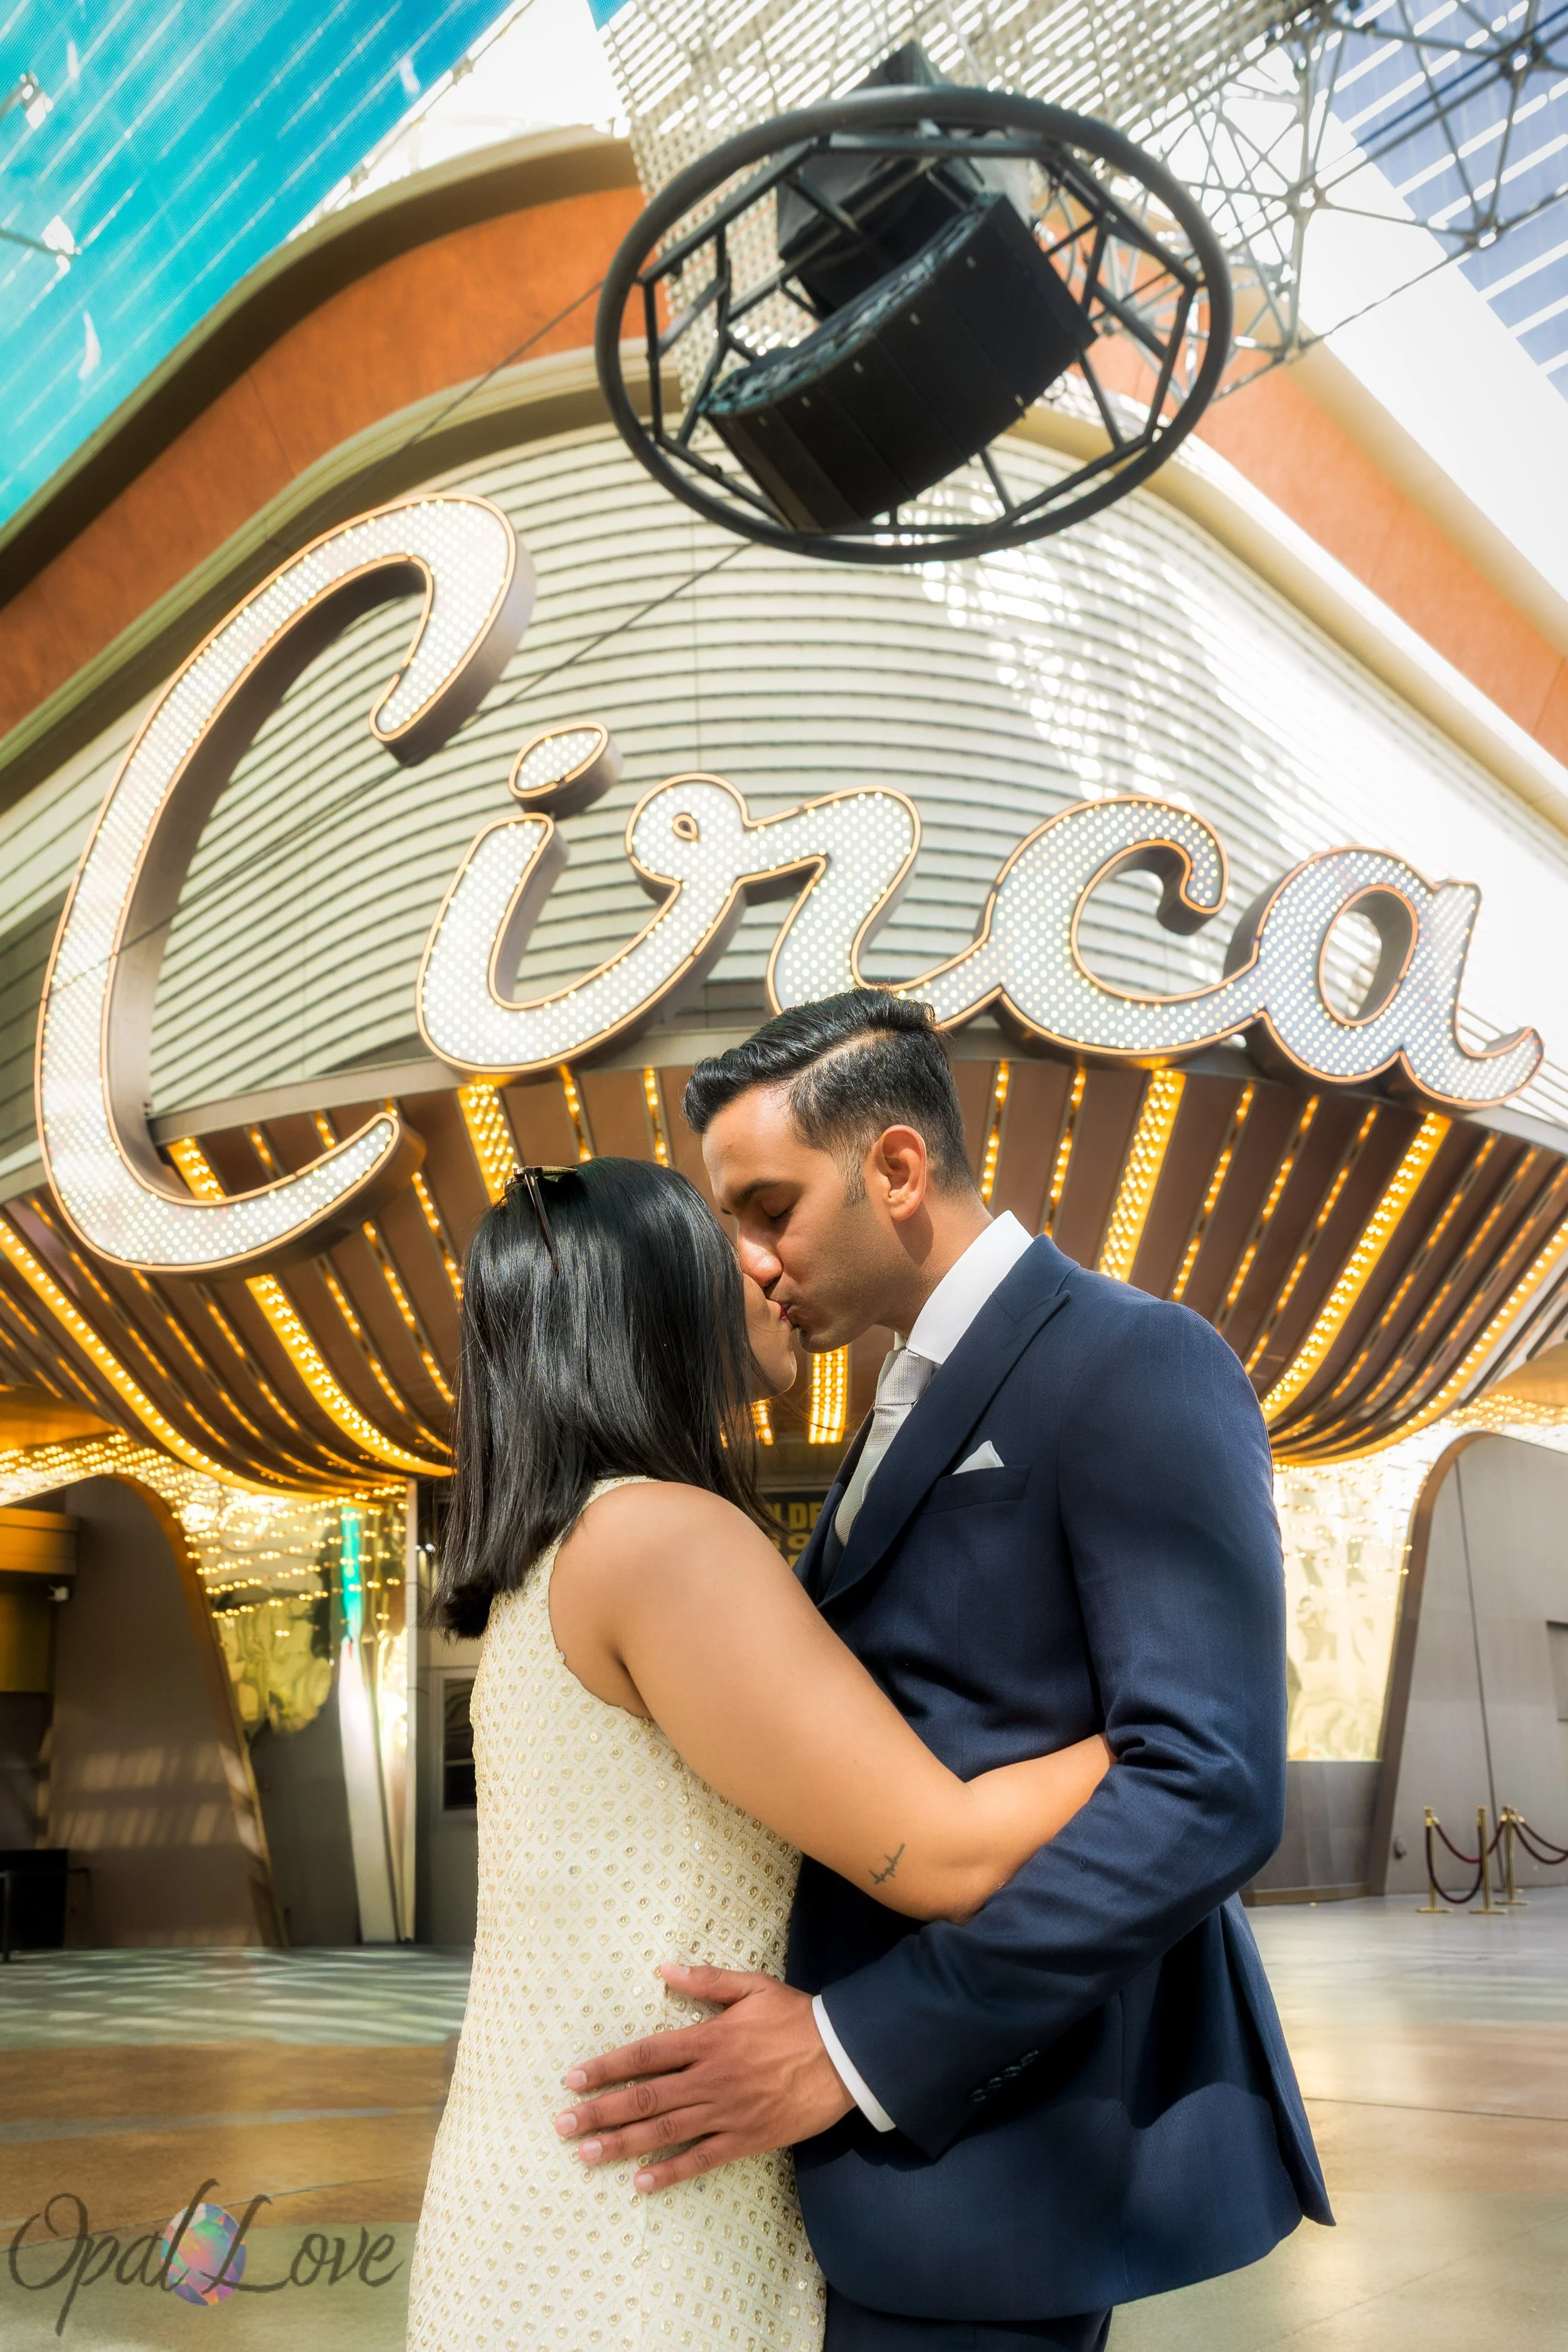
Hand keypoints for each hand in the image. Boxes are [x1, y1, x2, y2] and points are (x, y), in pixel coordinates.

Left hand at [554, 1962, 854, 2191]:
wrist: (844, 2055)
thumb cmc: (795, 2016)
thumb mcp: (751, 1986)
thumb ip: (705, 1981)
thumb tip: (662, 1970)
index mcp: (706, 2039)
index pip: (644, 2055)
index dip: (606, 2068)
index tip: (573, 2081)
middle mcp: (708, 2078)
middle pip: (644, 2097)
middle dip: (599, 2112)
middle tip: (562, 2125)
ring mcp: (726, 2112)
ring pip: (664, 2130)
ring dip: (622, 2144)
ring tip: (586, 2156)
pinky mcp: (746, 2138)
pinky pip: (702, 2159)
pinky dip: (671, 2172)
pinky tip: (641, 2184)